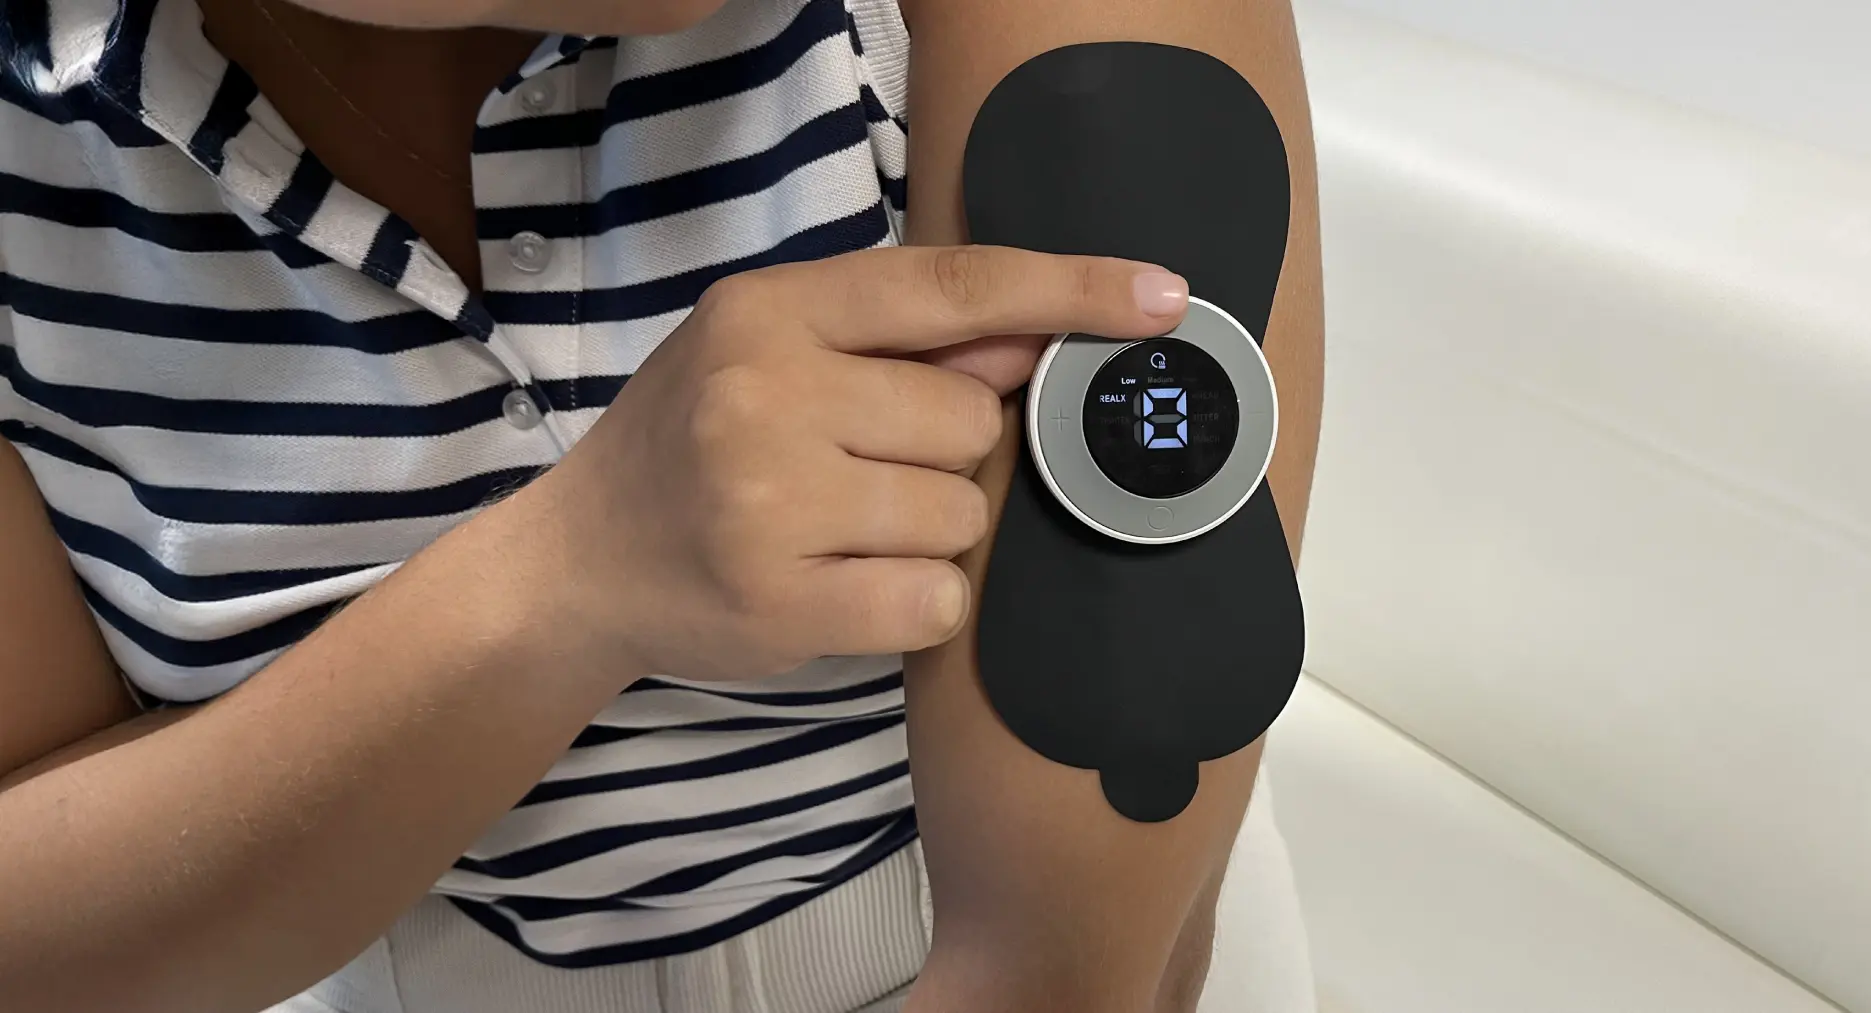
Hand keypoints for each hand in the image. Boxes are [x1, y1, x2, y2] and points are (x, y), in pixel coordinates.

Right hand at [511, 245, 1188, 683]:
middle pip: (975, 423)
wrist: (581, 562)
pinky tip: (840, 587)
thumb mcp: (772, 351)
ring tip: (837, 530)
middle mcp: (766, 393)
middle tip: (857, 470)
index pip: (956, 288)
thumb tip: (1036, 342)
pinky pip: (936, 600)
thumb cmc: (694, 440)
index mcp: (771, 310)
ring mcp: (769, 503)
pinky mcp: (782, 604)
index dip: (1072, 289)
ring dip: (929, 533)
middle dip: (945, 456)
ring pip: (963, 518)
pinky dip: (912, 603)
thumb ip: (897, 340)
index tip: (1165, 297)